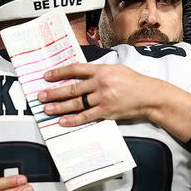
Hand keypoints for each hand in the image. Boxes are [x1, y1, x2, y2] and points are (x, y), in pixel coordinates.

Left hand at [38, 63, 160, 126]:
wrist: (149, 96)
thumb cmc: (134, 82)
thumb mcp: (116, 69)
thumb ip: (98, 71)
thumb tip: (80, 74)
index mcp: (102, 70)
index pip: (75, 69)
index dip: (59, 73)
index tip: (47, 76)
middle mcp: (101, 83)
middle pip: (72, 88)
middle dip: (54, 93)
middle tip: (41, 96)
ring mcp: (103, 98)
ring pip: (76, 103)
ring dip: (59, 107)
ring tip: (47, 109)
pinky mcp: (106, 111)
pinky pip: (86, 116)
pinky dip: (73, 119)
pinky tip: (63, 121)